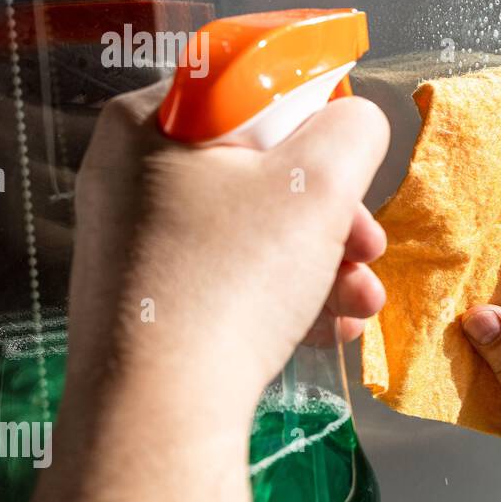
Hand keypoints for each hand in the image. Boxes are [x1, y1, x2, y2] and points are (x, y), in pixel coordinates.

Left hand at [4, 80, 389, 501]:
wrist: (159, 413)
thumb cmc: (231, 282)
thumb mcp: (319, 186)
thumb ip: (353, 130)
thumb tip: (356, 121)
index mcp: (151, 121)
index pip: (250, 88)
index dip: (317, 118)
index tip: (353, 160)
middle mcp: (130, 174)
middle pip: (260, 167)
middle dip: (333, 212)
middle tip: (370, 245)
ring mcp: (133, 241)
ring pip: (253, 229)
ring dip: (322, 261)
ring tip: (363, 300)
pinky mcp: (146, 300)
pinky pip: (229, 275)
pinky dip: (284, 294)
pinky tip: (330, 326)